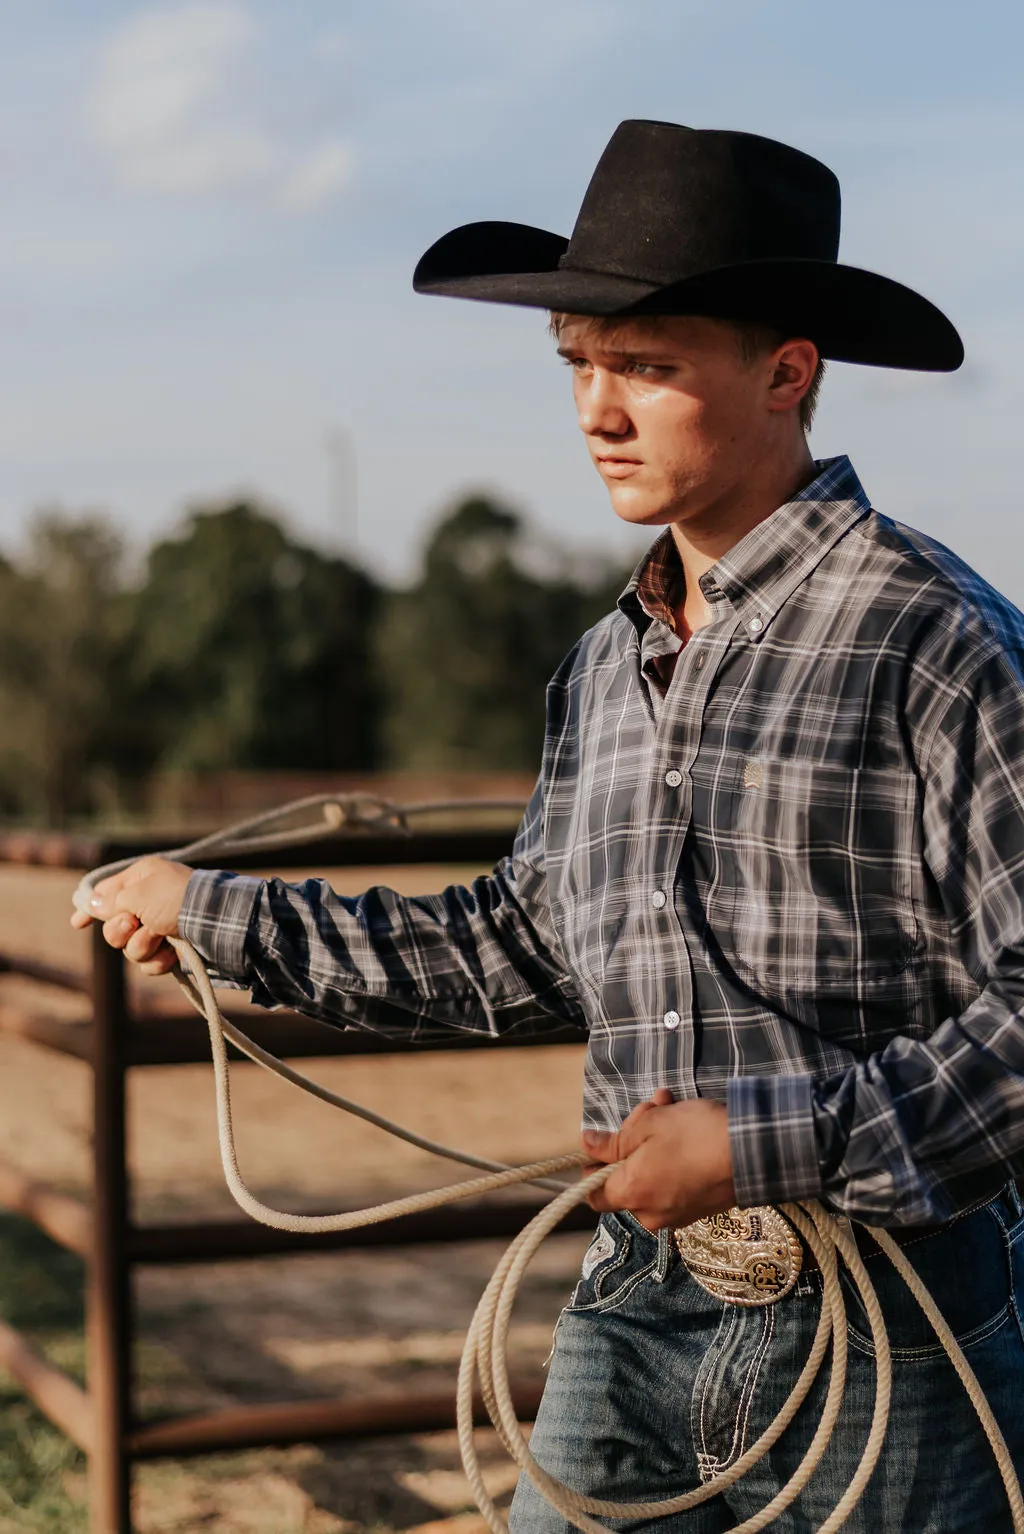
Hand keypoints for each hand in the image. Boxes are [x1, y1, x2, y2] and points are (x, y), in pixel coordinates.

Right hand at [70, 856, 192, 975]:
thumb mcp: (139, 893)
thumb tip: (92, 903)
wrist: (216, 922)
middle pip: (114, 926)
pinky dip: (157, 960)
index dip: (90, 908)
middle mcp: (150, 902)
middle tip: (133, 924)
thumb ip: (112, 901)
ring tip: (159, 937)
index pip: (107, 892)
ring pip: (129, 948)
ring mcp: (161, 928)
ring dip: (141, 945)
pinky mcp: (171, 950)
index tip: (77, 924)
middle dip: (119, 930)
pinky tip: (170, 954)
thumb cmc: (176, 899)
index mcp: (142, 879)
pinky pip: (149, 963)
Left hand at [581, 1088, 735, 1230]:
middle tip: (649, 1106)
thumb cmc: (694, 1135)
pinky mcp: (700, 1208)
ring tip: (669, 1104)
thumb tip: (586, 1145)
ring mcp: (678, 1214)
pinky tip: (686, 1123)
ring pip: (652, 1174)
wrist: (754, 1152)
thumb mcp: (646, 1126)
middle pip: (626, 1177)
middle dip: (633, 1138)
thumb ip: (611, 1142)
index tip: (602, 1144)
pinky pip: (674, 1183)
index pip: (594, 1196)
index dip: (593, 1168)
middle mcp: (652, 1213)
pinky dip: (674, 1157)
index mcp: (632, 1195)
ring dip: (655, 1140)